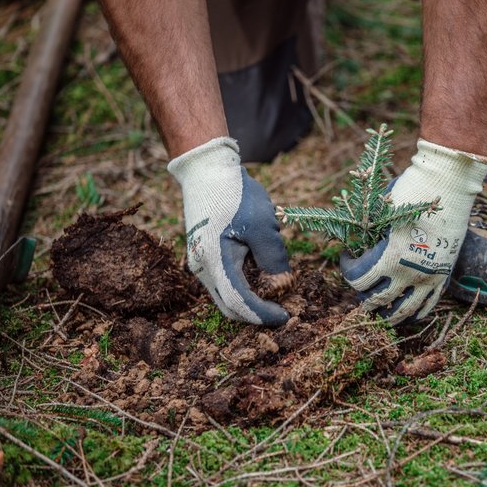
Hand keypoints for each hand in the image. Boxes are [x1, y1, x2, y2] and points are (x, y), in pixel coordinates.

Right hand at [168, 137, 289, 325]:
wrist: (207, 170)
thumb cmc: (235, 195)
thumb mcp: (263, 227)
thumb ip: (273, 259)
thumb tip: (282, 284)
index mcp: (214, 263)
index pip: (240, 303)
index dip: (263, 314)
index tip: (285, 316)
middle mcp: (202, 268)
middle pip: (230, 306)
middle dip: (257, 313)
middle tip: (282, 310)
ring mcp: (201, 262)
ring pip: (227, 294)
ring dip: (252, 296)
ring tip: (277, 285)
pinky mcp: (205, 254)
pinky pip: (226, 279)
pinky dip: (245, 283)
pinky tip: (262, 270)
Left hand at [340, 139, 486, 323]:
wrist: (450, 184)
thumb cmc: (411, 190)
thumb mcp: (383, 209)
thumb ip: (370, 229)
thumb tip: (357, 239)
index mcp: (389, 256)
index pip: (358, 279)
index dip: (346, 270)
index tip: (346, 258)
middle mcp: (407, 273)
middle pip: (378, 299)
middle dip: (364, 299)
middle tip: (360, 293)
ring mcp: (427, 277)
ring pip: (404, 309)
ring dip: (388, 316)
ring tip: (381, 315)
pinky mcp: (443, 275)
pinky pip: (429, 304)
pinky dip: (417, 313)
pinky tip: (409, 315)